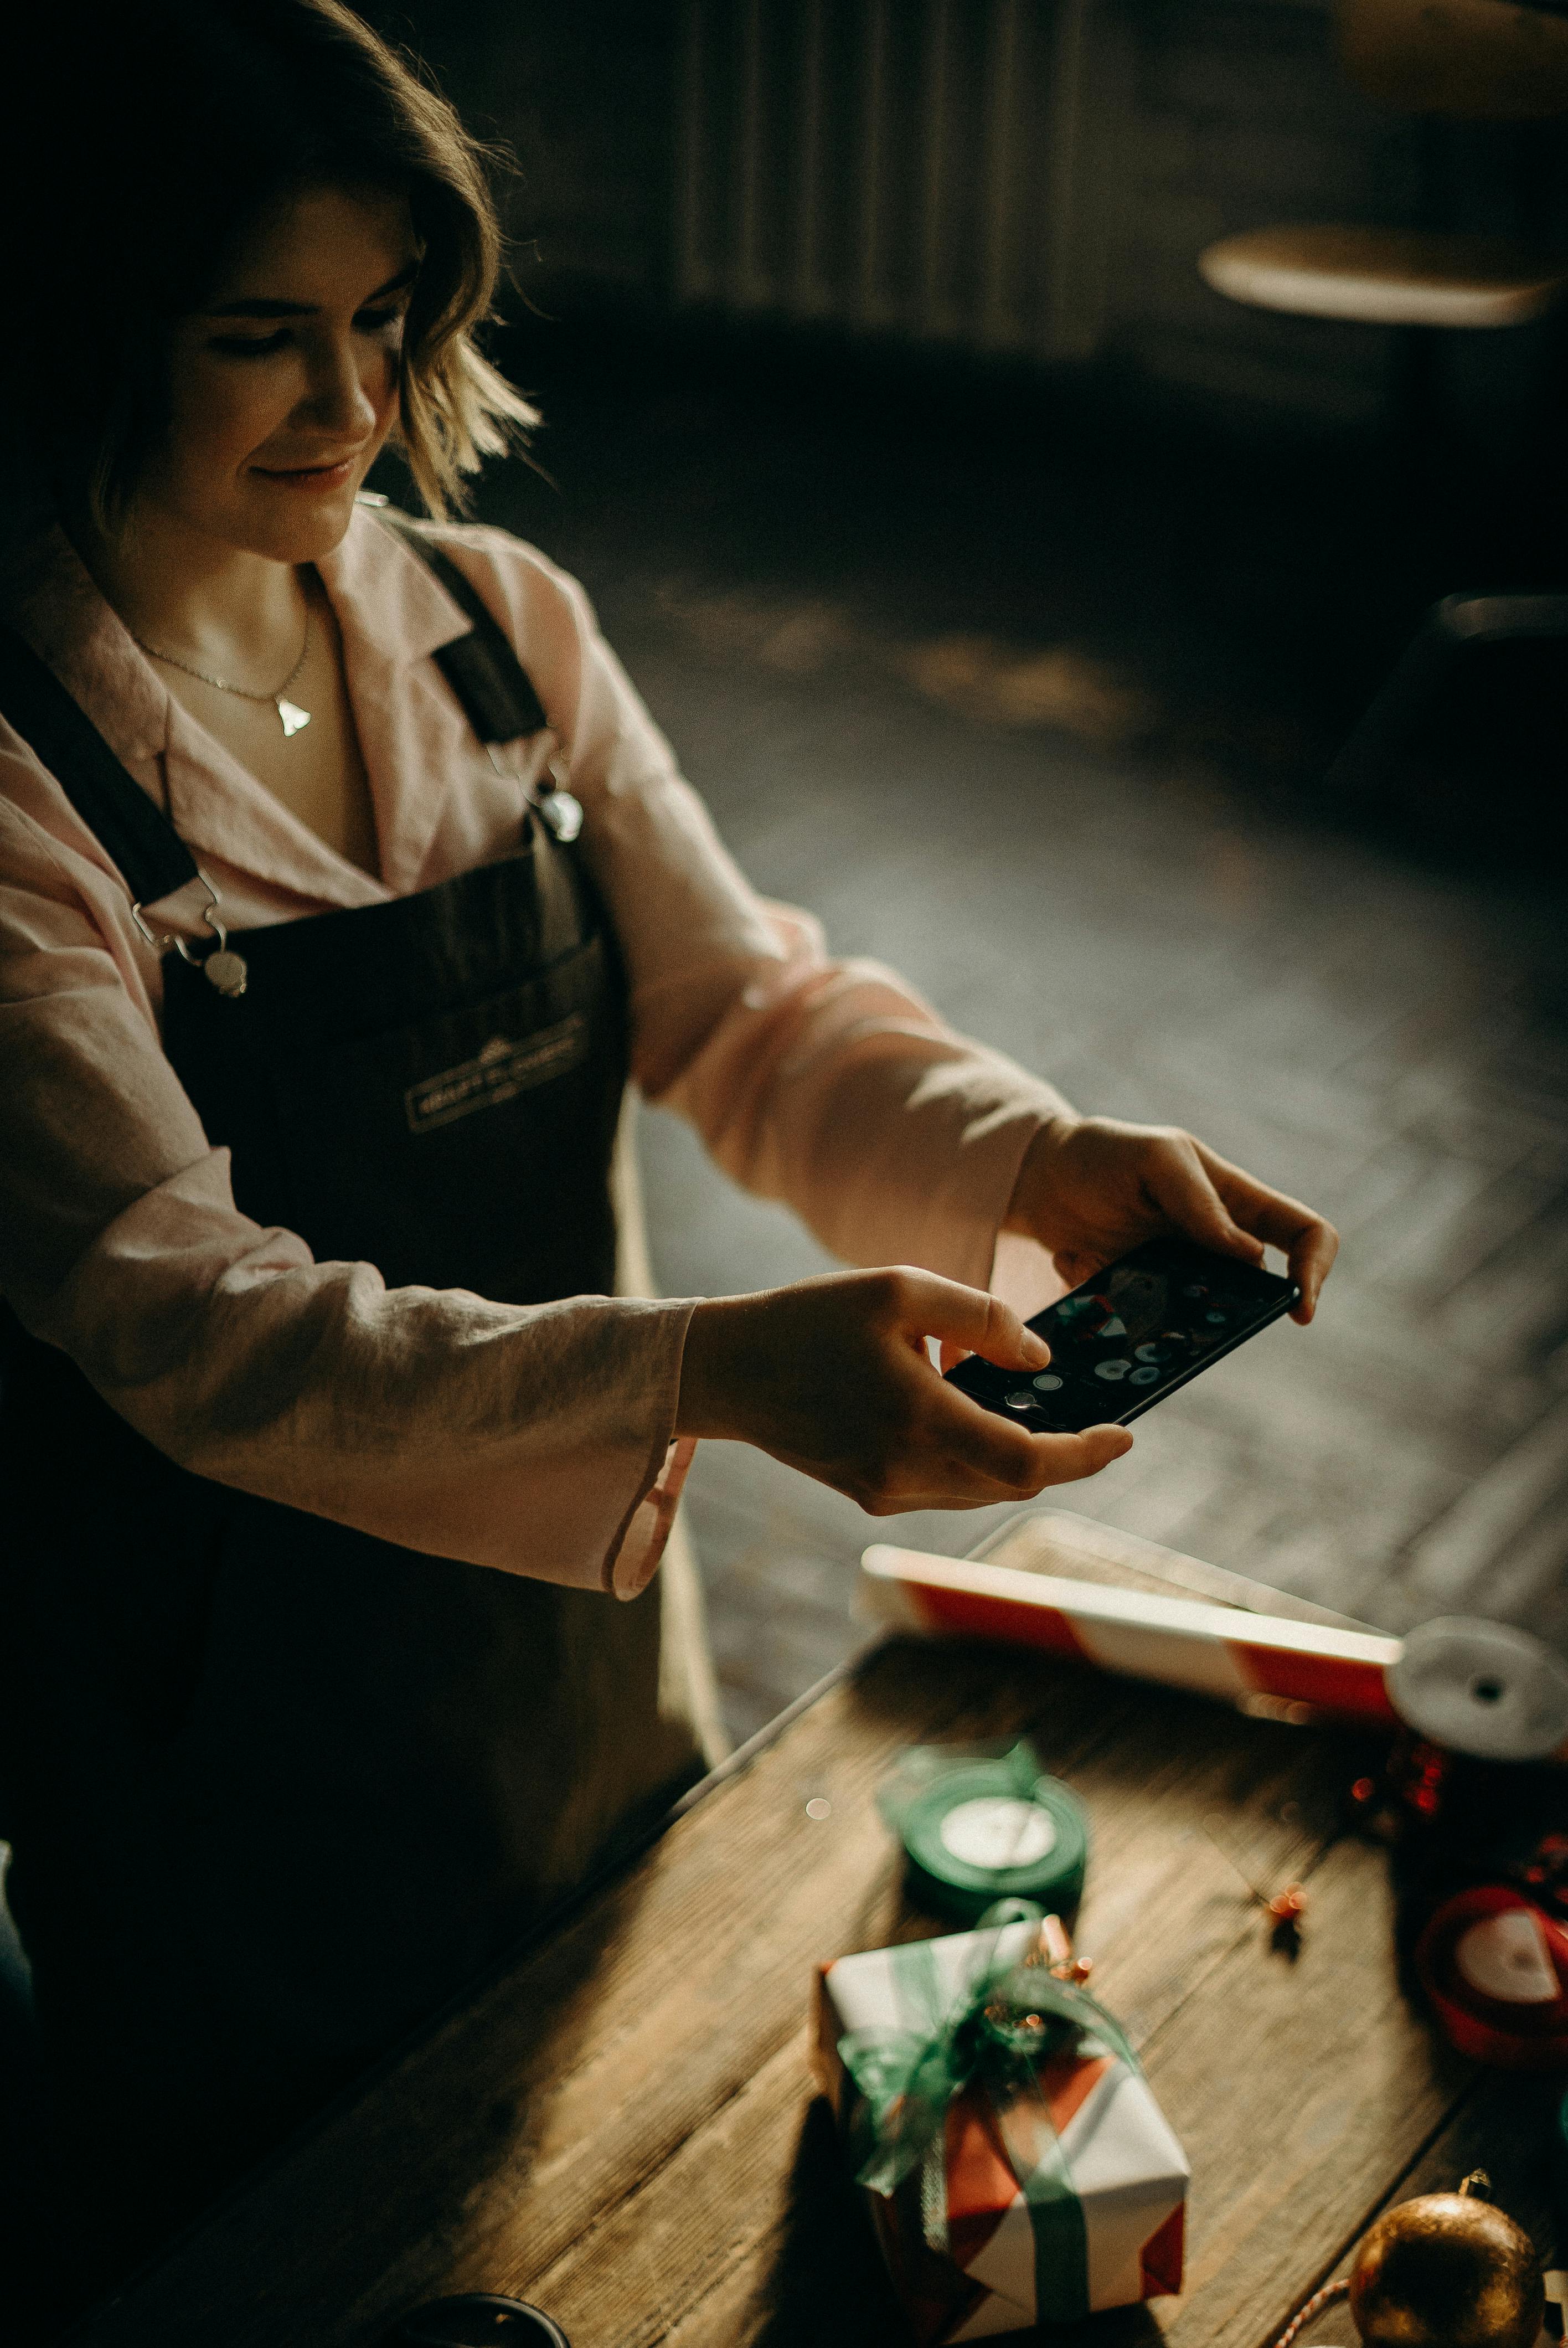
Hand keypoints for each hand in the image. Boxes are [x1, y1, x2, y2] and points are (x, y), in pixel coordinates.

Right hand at [676, 1266, 1131, 1513]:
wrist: (728, 1369)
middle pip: (1013, 1480)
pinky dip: (974, 1455)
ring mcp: (886, 1491)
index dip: (1084, 1454)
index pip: (1027, 1462)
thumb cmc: (811, 1318)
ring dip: (1014, 1451)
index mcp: (918, 1420)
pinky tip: (962, 1409)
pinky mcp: (870, 1495)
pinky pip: (947, 1484)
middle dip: (1058, 1451)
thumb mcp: (900, 1290)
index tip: (1124, 1435)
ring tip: (1017, 1398)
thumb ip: (980, 1318)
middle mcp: (906, 1470)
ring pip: (982, 1486)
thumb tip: (1039, 1357)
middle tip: (1087, 1412)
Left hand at [1006, 1115, 1337, 1322]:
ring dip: (1164, 1310)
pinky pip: (1143, 1326)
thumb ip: (1199, 1201)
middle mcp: (1217, 1247)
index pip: (1305, 1232)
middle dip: (1229, 1308)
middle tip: (1177, 1297)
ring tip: (1112, 1267)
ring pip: (1201, 1320)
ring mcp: (1180, 1278)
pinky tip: (1078, 1260)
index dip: (1316, 1269)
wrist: (1039, 1178)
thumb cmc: (1106, 1156)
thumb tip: (1250, 1256)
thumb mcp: (1156, 1158)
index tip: (1299, 1310)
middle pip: (1257, 1293)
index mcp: (1237, 1202)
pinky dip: (1110, 1302)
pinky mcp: (1140, 1302)